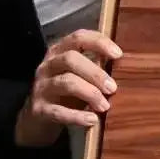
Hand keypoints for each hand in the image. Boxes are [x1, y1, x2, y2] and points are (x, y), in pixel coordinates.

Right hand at [15, 29, 121, 147]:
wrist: (36, 119)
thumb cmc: (65, 92)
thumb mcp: (79, 76)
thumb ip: (96, 67)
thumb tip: (123, 66)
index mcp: (60, 51)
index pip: (78, 37)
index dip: (99, 42)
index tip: (118, 54)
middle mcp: (48, 65)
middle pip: (71, 59)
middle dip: (95, 72)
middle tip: (113, 88)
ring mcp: (41, 86)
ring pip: (66, 82)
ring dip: (89, 93)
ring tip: (105, 106)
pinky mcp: (38, 109)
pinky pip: (58, 111)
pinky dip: (77, 116)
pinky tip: (92, 121)